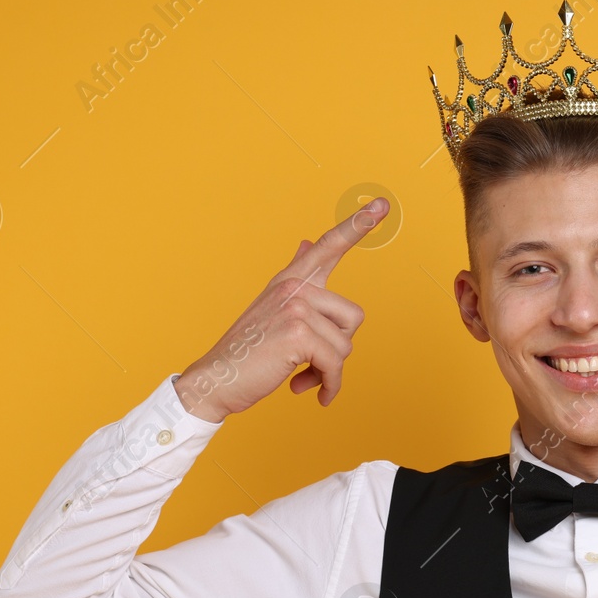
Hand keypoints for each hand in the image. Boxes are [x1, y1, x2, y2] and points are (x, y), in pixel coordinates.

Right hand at [178, 199, 387, 421]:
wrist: (217, 379)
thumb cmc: (249, 349)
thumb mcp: (272, 306)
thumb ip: (296, 274)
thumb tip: (309, 243)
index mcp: (290, 281)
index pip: (329, 246)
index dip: (357, 226)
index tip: (381, 204)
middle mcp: (294, 287)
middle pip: (353, 317)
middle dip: (339, 346)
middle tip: (314, 362)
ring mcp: (296, 307)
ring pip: (345, 345)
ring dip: (330, 371)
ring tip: (305, 377)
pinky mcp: (298, 333)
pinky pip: (335, 364)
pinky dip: (329, 385)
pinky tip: (315, 394)